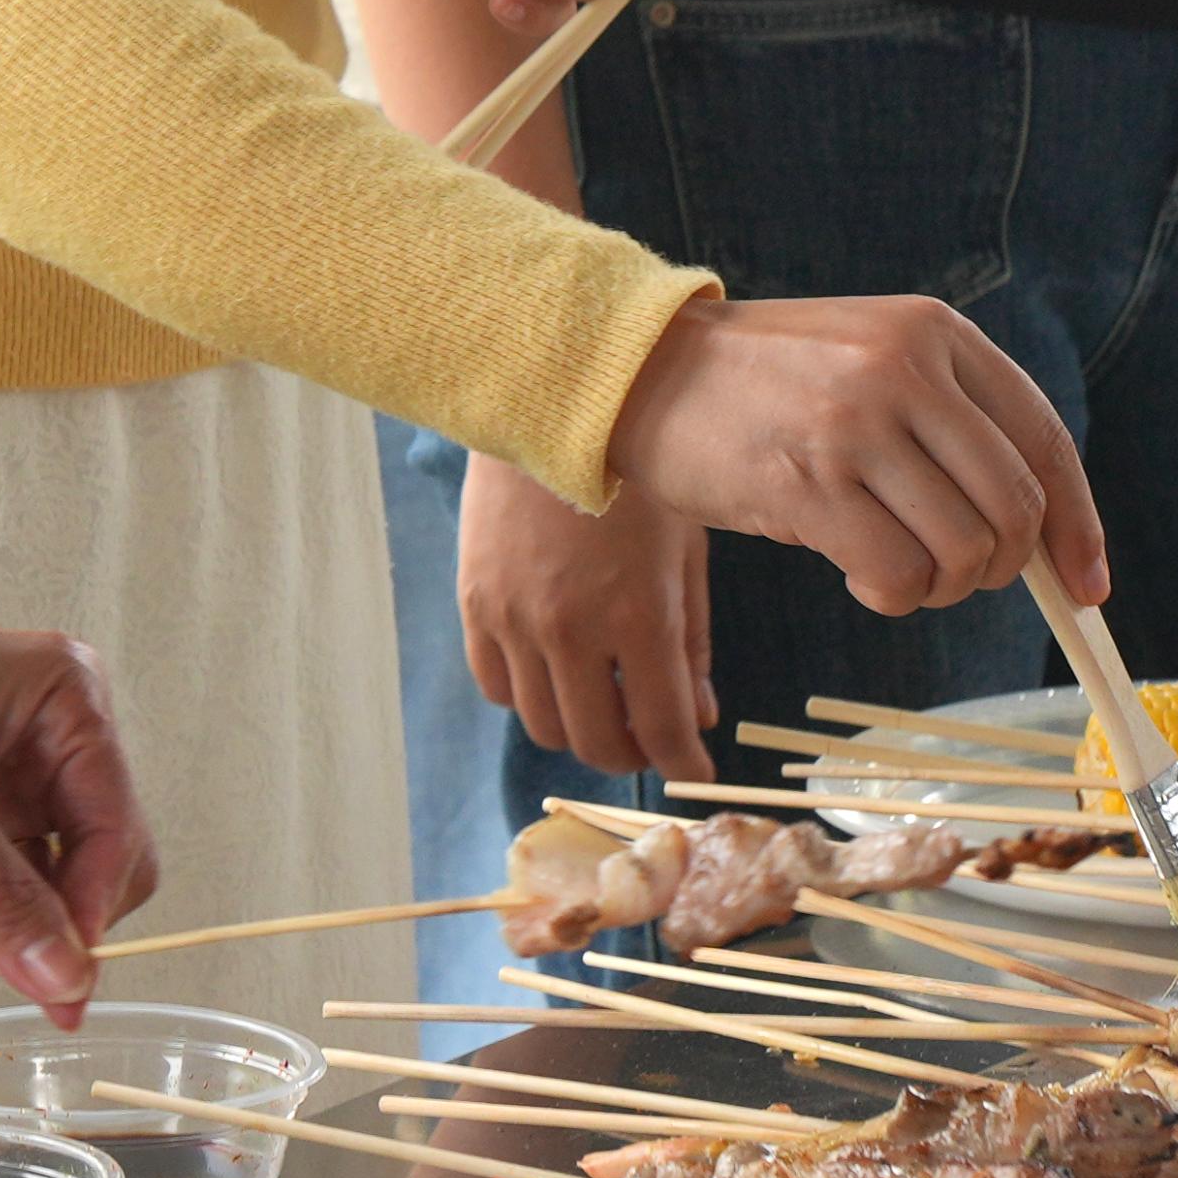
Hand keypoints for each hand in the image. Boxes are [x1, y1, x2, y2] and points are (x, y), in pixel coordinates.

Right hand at [465, 447, 716, 776]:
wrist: (552, 405)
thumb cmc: (639, 472)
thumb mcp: (687, 548)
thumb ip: (693, 639)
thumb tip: (701, 715)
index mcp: (638, 614)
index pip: (661, 728)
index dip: (685, 763)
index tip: (697, 771)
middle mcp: (571, 629)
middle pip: (598, 742)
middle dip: (634, 753)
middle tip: (652, 735)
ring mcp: (515, 619)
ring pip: (544, 726)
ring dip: (580, 730)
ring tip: (604, 704)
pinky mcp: (476, 603)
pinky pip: (496, 686)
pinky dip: (529, 695)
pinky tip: (556, 671)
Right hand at [606, 293, 1103, 617]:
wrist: (641, 370)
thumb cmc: (764, 382)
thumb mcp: (870, 358)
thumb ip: (950, 421)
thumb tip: (1041, 533)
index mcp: (934, 332)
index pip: (1044, 440)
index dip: (1077, 524)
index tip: (1086, 586)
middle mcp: (906, 369)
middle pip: (1015, 506)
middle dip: (1002, 567)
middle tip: (956, 576)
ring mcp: (857, 423)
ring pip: (964, 551)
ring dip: (940, 587)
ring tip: (895, 568)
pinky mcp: (809, 481)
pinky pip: (897, 576)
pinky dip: (890, 596)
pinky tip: (855, 573)